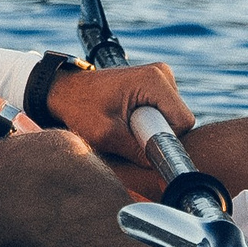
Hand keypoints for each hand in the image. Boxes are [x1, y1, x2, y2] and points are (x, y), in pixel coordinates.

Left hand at [44, 60, 195, 161]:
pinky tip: (128, 121)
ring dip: (153, 130)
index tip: (142, 146)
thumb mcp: (106, 135)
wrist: (65, 91)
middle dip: (158, 135)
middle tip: (128, 136)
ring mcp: (160, 78)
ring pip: (173, 118)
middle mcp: (162, 74)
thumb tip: (163, 172)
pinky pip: (164, 113)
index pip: (183, 121)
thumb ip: (136, 152)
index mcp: (154, 80)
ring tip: (125, 127)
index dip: (166, 140)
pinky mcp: (155, 85)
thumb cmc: (80, 108)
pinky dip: (149, 123)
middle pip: (179, 119)